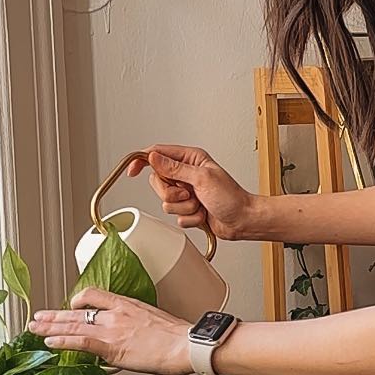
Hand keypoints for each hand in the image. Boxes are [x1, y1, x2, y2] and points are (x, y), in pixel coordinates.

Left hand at [32, 289, 191, 374]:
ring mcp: (112, 330)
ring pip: (73, 325)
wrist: (188, 345)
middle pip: (77, 310)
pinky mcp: (111, 347)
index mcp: (127, 305)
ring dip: (50, 326)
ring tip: (34, 327)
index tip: (70, 307)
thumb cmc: (180, 338)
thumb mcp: (157, 323)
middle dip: (55, 315)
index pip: (94, 295)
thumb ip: (139, 327)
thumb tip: (133, 340)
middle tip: (39, 316)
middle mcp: (116, 314)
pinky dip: (62, 342)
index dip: (78, 301)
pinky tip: (49, 342)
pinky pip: (80, 342)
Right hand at [127, 144, 256, 240]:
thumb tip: (153, 157)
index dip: (143, 161)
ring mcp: (187, 192)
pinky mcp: (188, 209)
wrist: (242, 220)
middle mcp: (186, 174)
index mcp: (190, 159)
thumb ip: (175, 168)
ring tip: (200, 205)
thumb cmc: (231, 197)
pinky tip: (203, 214)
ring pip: (166, 201)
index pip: (158, 154)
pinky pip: (176, 216)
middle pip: (157, 181)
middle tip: (188, 194)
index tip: (132, 171)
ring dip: (184, 207)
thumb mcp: (201, 178)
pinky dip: (189, 218)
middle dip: (171, 193)